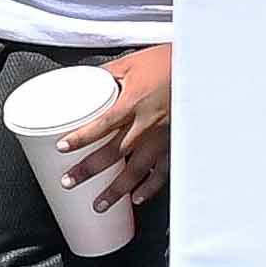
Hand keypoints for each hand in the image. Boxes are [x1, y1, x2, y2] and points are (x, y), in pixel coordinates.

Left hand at [55, 43, 174, 211]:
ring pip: (137, 170)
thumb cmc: (169, 62)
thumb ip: (107, 73)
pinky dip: (150, 188)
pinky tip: (136, 198)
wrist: (202, 68)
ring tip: (98, 205)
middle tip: (68, 182)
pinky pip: (163, 172)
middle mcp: (147, 125)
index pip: (103, 124)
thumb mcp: (133, 62)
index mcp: (135, 102)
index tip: (62, 147)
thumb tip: (82, 80)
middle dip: (89, 170)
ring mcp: (163, 139)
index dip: (81, 137)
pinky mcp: (176, 145)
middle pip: (114, 153)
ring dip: (116, 190)